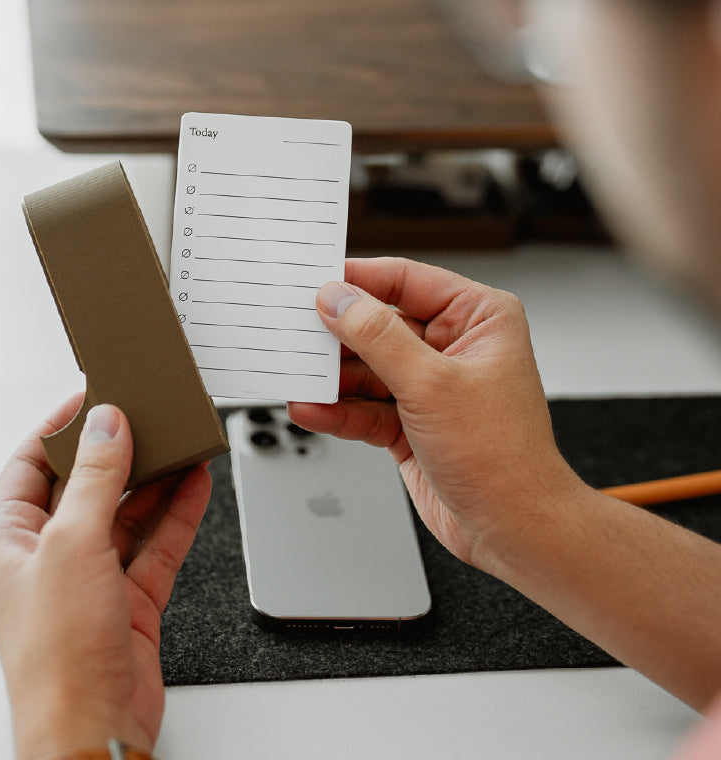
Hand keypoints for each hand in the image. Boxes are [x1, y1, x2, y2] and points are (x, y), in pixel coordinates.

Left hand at [0, 395, 211, 758]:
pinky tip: (195, 484)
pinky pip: (155, 542)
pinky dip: (177, 513)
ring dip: (155, 479)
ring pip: (126, 511)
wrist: (94, 728)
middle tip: (149, 414)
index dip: (62, 426)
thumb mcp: (73, 544)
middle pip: (85, 482)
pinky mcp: (128, 596)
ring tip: (181, 441)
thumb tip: (106, 423)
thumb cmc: (57, 657)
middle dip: (118, 450)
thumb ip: (95, 477)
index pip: (32, 461)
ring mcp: (91, 575)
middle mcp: (48, 552)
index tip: (95, 395)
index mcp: (10, 536)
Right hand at [288, 257, 584, 571]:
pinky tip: (311, 408)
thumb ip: (377, 337)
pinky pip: (365, 406)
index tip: (317, 282)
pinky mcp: (410, 421)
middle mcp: (454, 346)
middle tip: (296, 331)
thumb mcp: (431, 384)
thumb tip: (338, 300)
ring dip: (333, 378)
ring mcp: (430, 385)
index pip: (407, 281)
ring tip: (297, 377)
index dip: (359, 279)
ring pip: (367, 367)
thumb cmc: (503, 458)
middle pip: (379, 325)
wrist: (512, 529)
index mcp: (478, 318)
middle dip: (338, 334)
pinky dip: (338, 409)